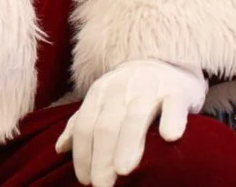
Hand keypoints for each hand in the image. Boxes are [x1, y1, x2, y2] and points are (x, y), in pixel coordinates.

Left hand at [55, 59, 206, 186]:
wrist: (164, 62)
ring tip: (123, 171)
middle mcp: (120, 90)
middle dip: (102, 157)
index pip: (86, 125)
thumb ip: (81, 123)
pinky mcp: (176, 91)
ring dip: (128, 144)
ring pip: (136, 117)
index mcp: (99, 93)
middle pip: (107, 125)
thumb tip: (59, 149)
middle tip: (101, 185)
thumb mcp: (101, 101)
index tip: (84, 180)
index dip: (83, 153)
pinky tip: (169, 138)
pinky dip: (172, 119)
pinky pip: (174, 105)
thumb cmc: (129, 90)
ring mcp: (149, 89)